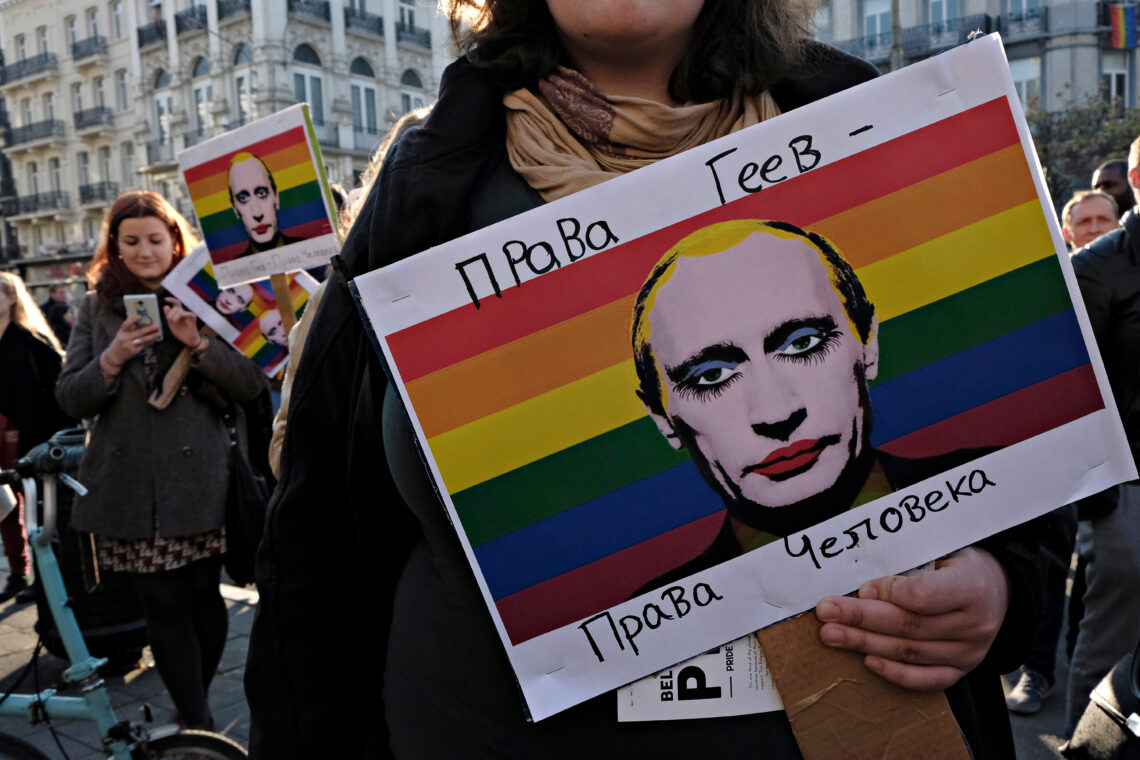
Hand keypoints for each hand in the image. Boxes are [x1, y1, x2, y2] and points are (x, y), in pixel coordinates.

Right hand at [106, 314, 160, 364]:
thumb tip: (139, 321)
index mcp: (121, 332)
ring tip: (158, 333)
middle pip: (139, 332)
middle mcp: (125, 338)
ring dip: (152, 336)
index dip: (133, 320)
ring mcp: (130, 345)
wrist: (114, 356)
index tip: (139, 316)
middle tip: (156, 325)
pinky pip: (144, 345)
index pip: (126, 325)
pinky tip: (154, 339)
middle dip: (149, 329)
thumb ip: (128, 328)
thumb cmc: (119, 342)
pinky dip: (150, 342)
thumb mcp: (121, 334)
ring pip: (143, 339)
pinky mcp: (134, 351)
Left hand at [164, 297, 200, 348]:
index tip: (166, 299)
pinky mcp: (192, 318)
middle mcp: (184, 313)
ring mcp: (188, 315)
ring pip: (179, 310)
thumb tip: (166, 306)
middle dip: (170, 313)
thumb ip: (168, 315)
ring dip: (174, 316)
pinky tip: (176, 321)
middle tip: (169, 320)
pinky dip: (179, 316)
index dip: (171, 300)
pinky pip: (186, 313)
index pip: (176, 304)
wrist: (188, 340)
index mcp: (179, 314)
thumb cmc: (181, 332)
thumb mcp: (171, 324)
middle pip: (175, 307)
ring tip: (174, 322)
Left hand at [814, 547, 1010, 690]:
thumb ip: (908, 565)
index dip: (890, 593)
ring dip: (865, 643)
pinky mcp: (961, 670)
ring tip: (831, 634)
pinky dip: (895, 673)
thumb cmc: (957, 562)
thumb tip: (865, 589)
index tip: (862, 588)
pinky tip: (867, 660)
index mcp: (971, 587)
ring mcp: (970, 652)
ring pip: (910, 652)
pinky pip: (926, 679)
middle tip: (826, 612)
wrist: (997, 588)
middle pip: (909, 625)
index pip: (925, 596)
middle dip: (861, 618)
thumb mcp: (940, 549)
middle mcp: (975, 624)